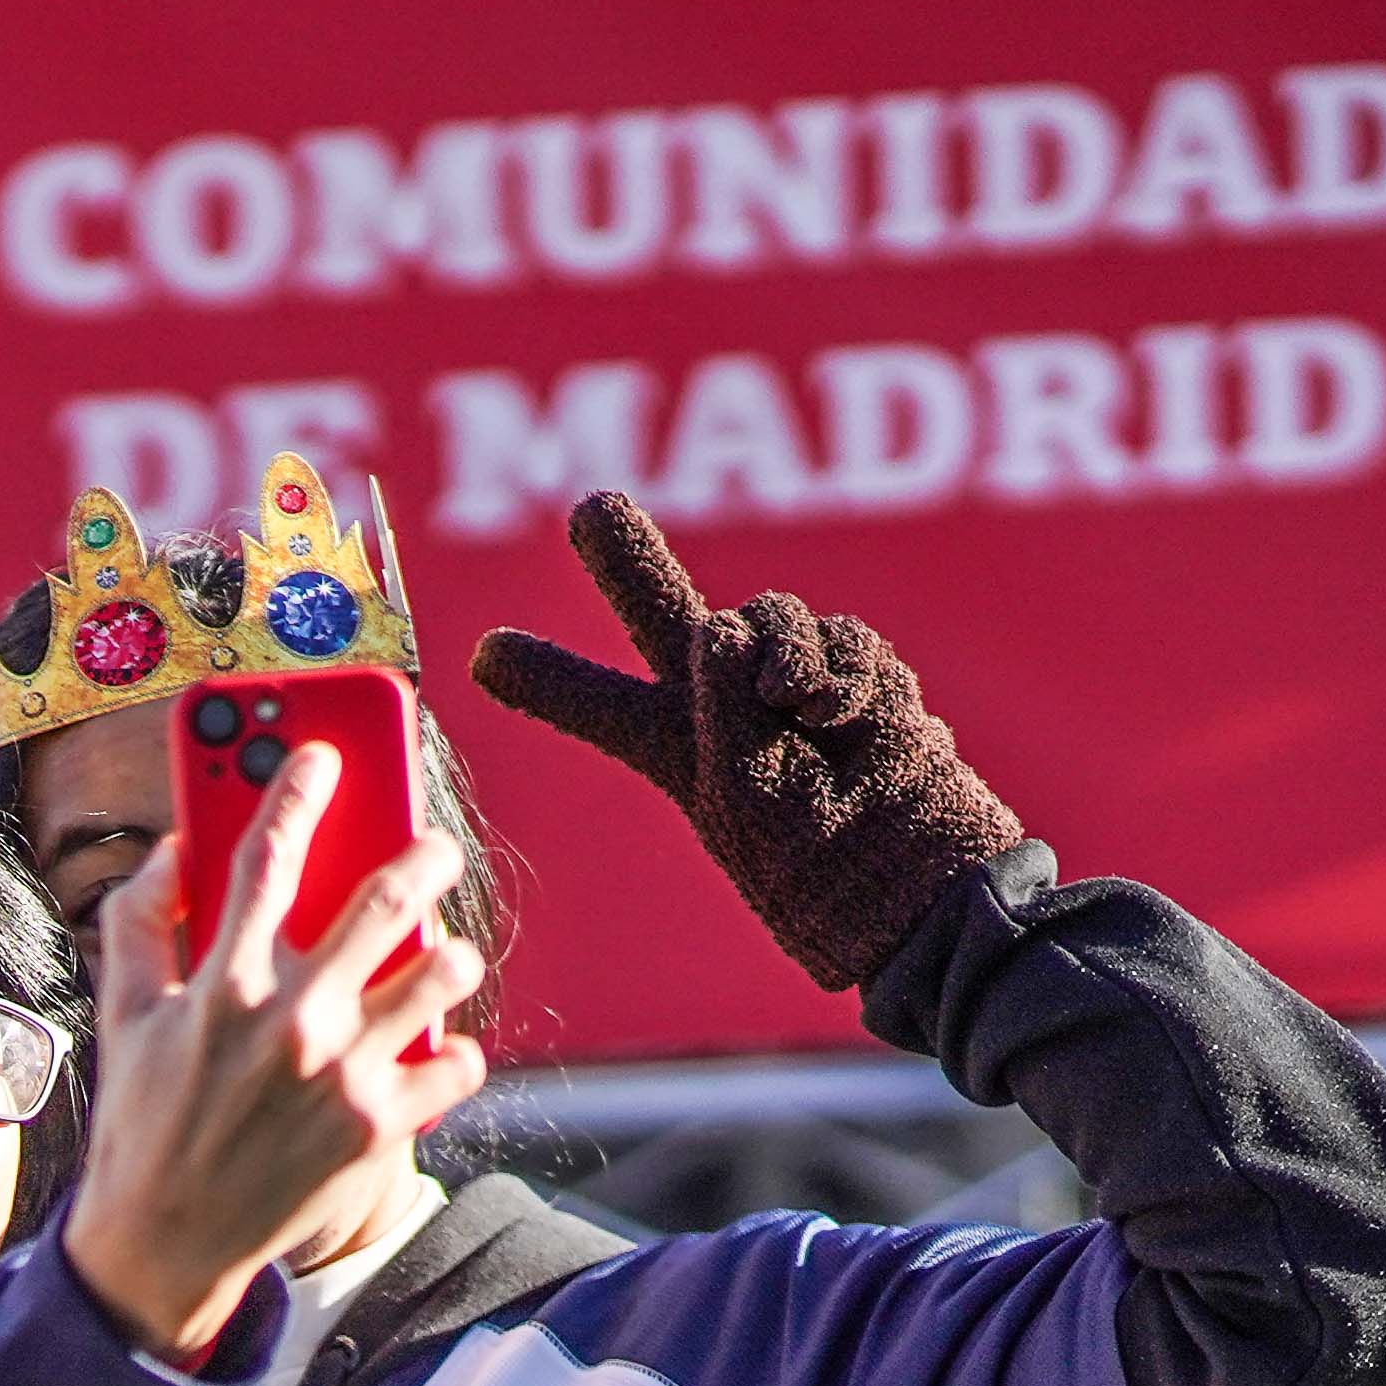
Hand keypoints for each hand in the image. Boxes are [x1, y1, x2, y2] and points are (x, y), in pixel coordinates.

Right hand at [60, 741, 490, 1365]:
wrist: (166, 1245)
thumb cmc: (142, 1124)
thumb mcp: (121, 1018)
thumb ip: (139, 923)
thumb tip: (178, 848)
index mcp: (221, 984)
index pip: (266, 854)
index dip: (295, 786)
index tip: (321, 754)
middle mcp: (288, 1020)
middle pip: (382, 897)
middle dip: (421, 854)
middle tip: (434, 848)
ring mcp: (342, 1074)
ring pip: (442, 971)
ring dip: (453, 951)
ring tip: (446, 952)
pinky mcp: (379, 1126)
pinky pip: (455, 1063)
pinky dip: (453, 1051)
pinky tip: (435, 1048)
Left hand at [468, 489, 1021, 993]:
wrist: (906, 877)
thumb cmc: (806, 855)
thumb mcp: (733, 782)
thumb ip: (715, 687)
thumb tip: (725, 621)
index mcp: (671, 747)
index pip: (593, 700)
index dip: (543, 677)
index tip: (479, 654)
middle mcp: (722, 704)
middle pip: (662, 610)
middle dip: (628, 557)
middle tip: (592, 508)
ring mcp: (789, 683)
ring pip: (767, 612)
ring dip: (781, 648)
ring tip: (797, 709)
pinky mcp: (856, 673)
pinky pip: (842, 636)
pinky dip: (844, 670)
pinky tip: (845, 717)